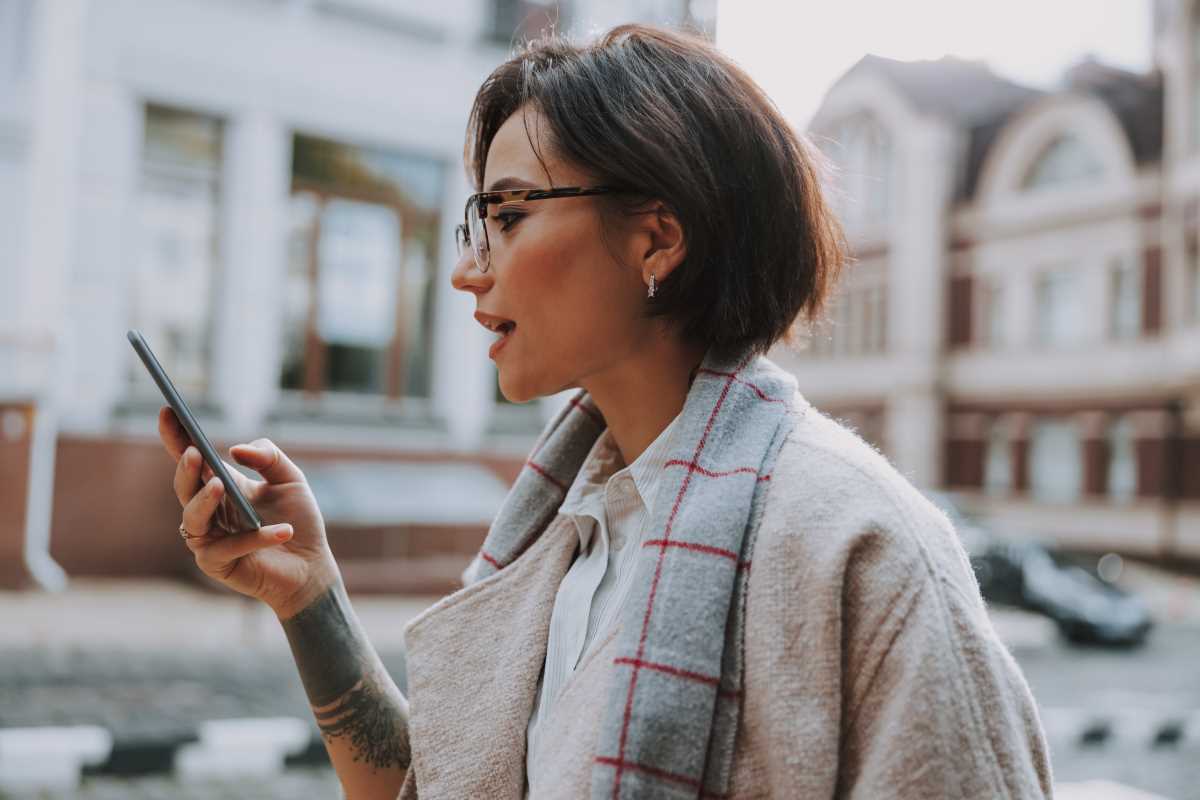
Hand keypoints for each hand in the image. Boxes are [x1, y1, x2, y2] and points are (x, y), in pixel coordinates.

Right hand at [158, 406, 339, 617]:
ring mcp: (209, 539)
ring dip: (205, 501)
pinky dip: (255, 538)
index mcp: (221, 485)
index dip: (177, 436)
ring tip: (221, 485)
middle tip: (195, 453)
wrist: (311, 564)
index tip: (168, 410)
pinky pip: (227, 548)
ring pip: (192, 518)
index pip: (191, 458)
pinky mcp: (218, 564)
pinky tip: (282, 531)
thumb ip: (269, 458)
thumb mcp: (290, 479)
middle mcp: (209, 510)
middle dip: (186, 469)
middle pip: (184, 487)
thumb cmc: (298, 520)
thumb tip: (236, 450)